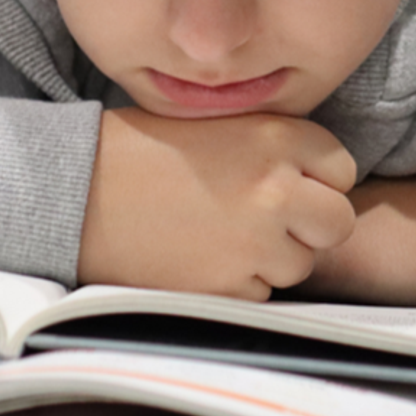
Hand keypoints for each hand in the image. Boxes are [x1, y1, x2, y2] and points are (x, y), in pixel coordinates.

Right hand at [77, 108, 356, 299]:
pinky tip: (201, 259)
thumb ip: (269, 144)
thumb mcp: (213, 121)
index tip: (290, 183)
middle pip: (337, 223)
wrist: (74, 191)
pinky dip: (239, 283)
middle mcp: (277, 191)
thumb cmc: (136, 150)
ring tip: (223, 237)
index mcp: (276, 138)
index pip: (340, 168)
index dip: (317, 179)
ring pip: (301, 264)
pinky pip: (261, 293)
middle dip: (311, 226)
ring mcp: (256, 244)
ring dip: (274, 258)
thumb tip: (310, 174)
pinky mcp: (229, 288)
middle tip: (270, 221)